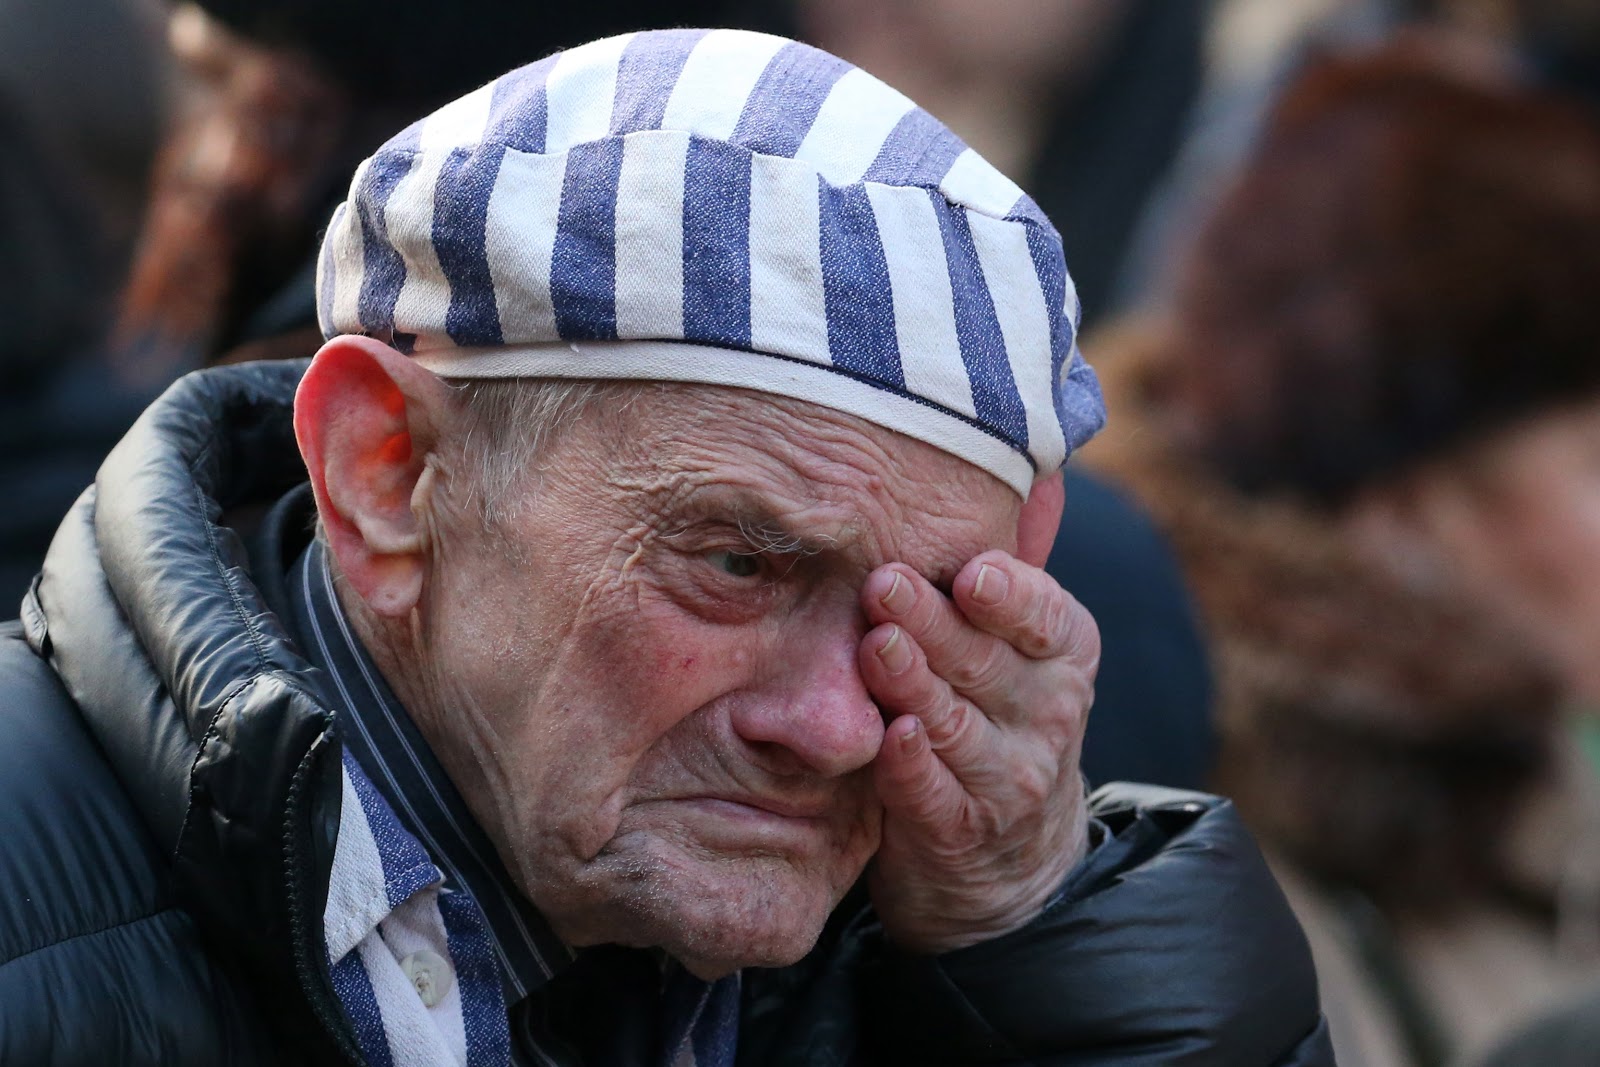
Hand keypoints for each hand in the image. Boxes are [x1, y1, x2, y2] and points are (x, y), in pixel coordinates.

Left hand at [858, 550, 1097, 952]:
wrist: (1008, 855)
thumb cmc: (989, 711)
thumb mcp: (1012, 644)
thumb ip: (994, 574)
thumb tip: (1003, 467)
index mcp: (1063, 650)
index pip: (1044, 615)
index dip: (1009, 595)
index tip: (972, 572)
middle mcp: (1048, 710)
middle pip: (985, 661)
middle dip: (934, 623)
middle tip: (884, 585)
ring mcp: (1010, 777)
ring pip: (957, 723)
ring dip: (914, 684)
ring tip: (876, 647)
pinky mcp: (961, 830)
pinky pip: (934, 794)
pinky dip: (913, 767)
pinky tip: (892, 736)